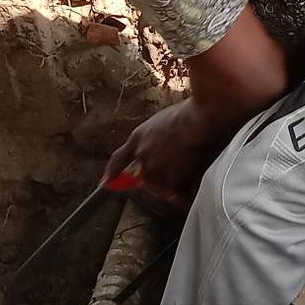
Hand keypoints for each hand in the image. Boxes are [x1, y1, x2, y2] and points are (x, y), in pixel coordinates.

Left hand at [105, 100, 220, 198]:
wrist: (199, 118)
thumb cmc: (188, 112)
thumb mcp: (163, 119)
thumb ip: (156, 136)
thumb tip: (165, 145)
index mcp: (139, 137)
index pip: (119, 158)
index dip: (112, 172)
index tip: (105, 182)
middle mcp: (143, 154)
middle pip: (146, 177)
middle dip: (160, 176)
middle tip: (180, 163)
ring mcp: (155, 169)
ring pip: (163, 186)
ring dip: (175, 182)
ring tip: (191, 163)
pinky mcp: (171, 180)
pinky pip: (178, 192)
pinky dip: (186, 189)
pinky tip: (195, 176)